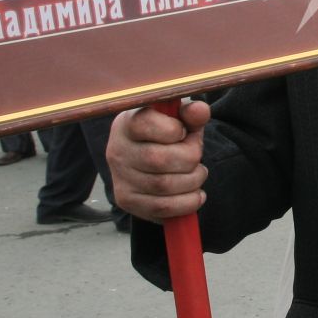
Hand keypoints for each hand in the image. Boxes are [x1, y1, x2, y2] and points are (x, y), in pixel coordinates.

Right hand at [108, 99, 211, 221]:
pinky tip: (195, 194)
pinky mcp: (126, 200)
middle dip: (190, 159)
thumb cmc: (167, 135)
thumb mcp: (180, 119)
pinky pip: (161, 207)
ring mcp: (119, 177)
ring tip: (198, 174)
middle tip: (196, 157)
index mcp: (127, 123)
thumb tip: (200, 110)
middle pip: (159, 159)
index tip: (182, 132)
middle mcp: (117, 150)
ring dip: (192, 181)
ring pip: (163, 186)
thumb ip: (191, 114)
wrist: (150, 160)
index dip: (174, 129)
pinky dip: (187, 203)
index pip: (146, 124)